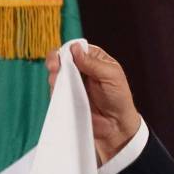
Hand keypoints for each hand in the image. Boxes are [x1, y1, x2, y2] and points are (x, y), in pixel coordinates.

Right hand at [45, 44, 141, 163]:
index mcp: (94, 59)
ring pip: (56, 73)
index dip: (68, 50)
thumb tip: (75, 49)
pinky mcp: (66, 96)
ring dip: (54, 75)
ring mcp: (73, 83)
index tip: (63, 57)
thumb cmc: (119, 99)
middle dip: (55, 61)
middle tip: (54, 68)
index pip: (76, 48)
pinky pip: (55, 89)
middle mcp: (82, 69)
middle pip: (62, 58)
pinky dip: (54, 88)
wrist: (116, 125)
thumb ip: (93, 63)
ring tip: (58, 81)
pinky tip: (58, 91)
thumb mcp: (111, 76)